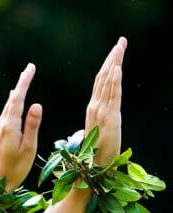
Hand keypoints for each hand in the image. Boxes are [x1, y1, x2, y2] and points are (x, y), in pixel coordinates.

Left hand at [0, 63, 41, 192]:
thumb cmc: (16, 169)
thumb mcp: (29, 148)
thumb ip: (32, 125)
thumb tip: (36, 104)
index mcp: (9, 126)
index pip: (18, 98)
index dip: (25, 82)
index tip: (31, 68)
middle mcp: (1, 124)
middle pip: (12, 99)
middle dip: (22, 83)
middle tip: (30, 68)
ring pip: (8, 106)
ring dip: (17, 93)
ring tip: (24, 80)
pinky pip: (6, 113)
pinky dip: (13, 103)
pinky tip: (14, 101)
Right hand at [85, 37, 125, 165]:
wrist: (91, 171)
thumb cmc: (94, 156)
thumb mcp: (99, 133)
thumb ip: (100, 122)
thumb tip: (103, 118)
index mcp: (93, 109)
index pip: (101, 82)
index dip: (108, 65)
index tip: (115, 50)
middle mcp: (95, 107)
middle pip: (104, 77)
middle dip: (113, 58)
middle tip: (121, 41)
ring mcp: (102, 112)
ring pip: (108, 82)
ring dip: (115, 63)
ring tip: (120, 47)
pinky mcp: (110, 119)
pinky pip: (112, 96)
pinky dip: (114, 81)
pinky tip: (117, 68)